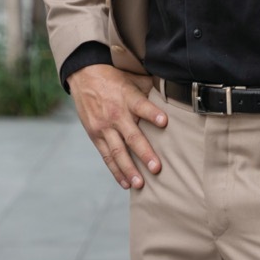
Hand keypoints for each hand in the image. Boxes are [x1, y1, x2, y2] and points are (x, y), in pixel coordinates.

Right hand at [68, 64, 166, 189]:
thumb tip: (175, 93)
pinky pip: (106, 156)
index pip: (141, 106)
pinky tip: (125, 183)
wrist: (84, 75)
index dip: (152, 113)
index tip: (164, 121)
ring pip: (117, 151)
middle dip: (144, 153)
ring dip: (129, 169)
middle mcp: (116, 114)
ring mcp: (104, 127)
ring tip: (140, 184)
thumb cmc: (114, 77)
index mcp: (127, 97)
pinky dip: (115, 170)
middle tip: (156, 168)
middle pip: (131, 136)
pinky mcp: (95, 135)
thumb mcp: (133, 78)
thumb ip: (151, 89)